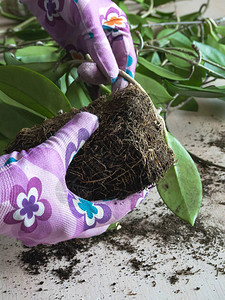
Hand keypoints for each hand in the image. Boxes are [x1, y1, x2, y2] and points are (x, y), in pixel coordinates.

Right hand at [0, 112, 147, 245]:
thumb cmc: (16, 183)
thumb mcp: (49, 155)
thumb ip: (73, 136)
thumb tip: (91, 118)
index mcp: (74, 220)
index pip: (114, 212)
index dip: (131, 200)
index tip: (142, 190)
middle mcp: (62, 232)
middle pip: (99, 224)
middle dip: (114, 209)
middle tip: (123, 192)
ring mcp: (47, 233)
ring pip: (80, 225)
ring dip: (93, 211)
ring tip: (101, 193)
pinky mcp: (34, 228)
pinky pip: (63, 222)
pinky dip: (74, 210)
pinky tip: (71, 196)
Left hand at [20, 0, 136, 90]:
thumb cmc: (74, 0)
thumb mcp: (90, 22)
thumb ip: (101, 48)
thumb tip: (113, 75)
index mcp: (119, 30)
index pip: (128, 57)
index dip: (125, 75)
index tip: (119, 91)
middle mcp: (110, 42)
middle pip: (115, 68)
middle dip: (104, 75)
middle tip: (86, 73)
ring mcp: (95, 49)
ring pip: (102, 71)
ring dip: (93, 75)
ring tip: (81, 69)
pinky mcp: (81, 54)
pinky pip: (89, 70)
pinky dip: (86, 75)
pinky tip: (80, 71)